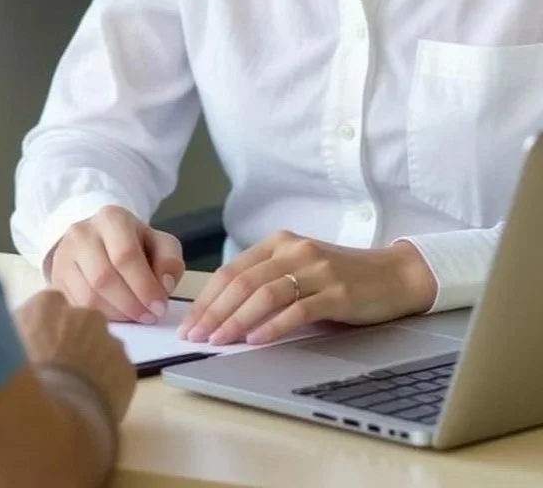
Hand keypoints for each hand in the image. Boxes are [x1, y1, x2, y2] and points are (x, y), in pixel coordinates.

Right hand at [15, 288, 135, 421]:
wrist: (54, 424)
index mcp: (47, 305)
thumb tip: (15, 340)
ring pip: (100, 348)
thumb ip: (12, 338)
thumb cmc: (16, 388)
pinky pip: (115, 373)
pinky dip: (107, 385)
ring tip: (75, 393)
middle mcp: (82, 314)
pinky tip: (92, 405)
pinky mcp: (127, 369)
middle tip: (57, 372)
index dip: (41, 332)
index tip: (36, 351)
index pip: (46, 308)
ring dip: (91, 363)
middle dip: (70, 342)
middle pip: (77, 325)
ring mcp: (109, 341)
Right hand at [49, 205, 184, 323]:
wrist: (99, 240)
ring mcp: (64, 256)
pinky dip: (98, 319)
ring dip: (116, 315)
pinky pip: (76, 307)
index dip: (144, 286)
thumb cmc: (134, 244)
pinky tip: (115, 318)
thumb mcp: (160, 244)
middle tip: (148, 317)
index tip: (159, 307)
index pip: (126, 255)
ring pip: (87, 296)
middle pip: (104, 278)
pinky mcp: (56, 279)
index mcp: (111, 218)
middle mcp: (82, 233)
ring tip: (133, 318)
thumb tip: (164, 286)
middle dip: (131, 304)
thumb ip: (169, 261)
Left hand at [178, 232, 437, 346]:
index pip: (231, 270)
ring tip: (219, 341)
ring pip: (265, 294)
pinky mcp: (337, 291)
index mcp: (279, 242)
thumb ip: (266, 282)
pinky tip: (257, 340)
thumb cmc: (340, 277)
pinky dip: (273, 326)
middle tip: (196, 337)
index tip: (189, 324)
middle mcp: (294, 250)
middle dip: (214, 312)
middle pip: (243, 282)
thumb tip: (221, 313)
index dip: (207, 298)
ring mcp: (317, 269)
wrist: (393, 275)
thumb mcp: (298, 271)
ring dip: (237, 320)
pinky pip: (298, 309)